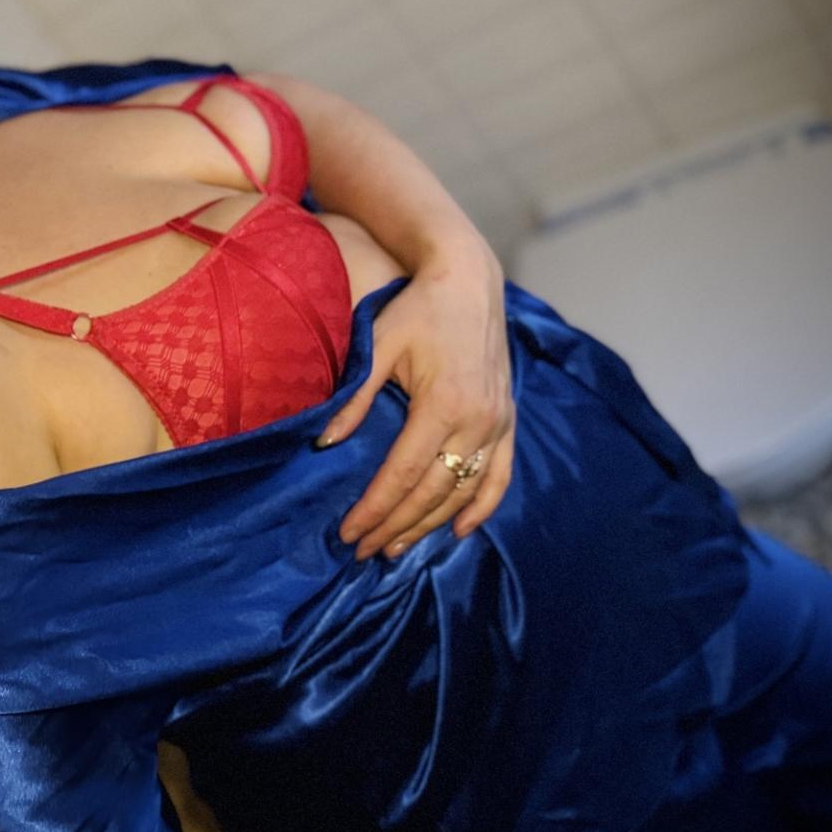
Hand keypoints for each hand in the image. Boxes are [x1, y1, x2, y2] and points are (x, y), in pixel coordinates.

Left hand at [320, 247, 514, 560]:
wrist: (469, 281)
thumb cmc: (416, 310)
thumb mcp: (379, 346)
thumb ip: (354, 398)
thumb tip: (323, 443)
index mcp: (442, 405)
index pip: (401, 475)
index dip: (374, 510)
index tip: (348, 534)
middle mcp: (477, 421)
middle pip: (432, 492)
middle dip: (395, 526)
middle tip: (363, 551)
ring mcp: (498, 423)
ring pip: (464, 491)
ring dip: (430, 525)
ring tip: (396, 548)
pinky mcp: (508, 420)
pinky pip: (499, 476)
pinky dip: (481, 506)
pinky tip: (459, 530)